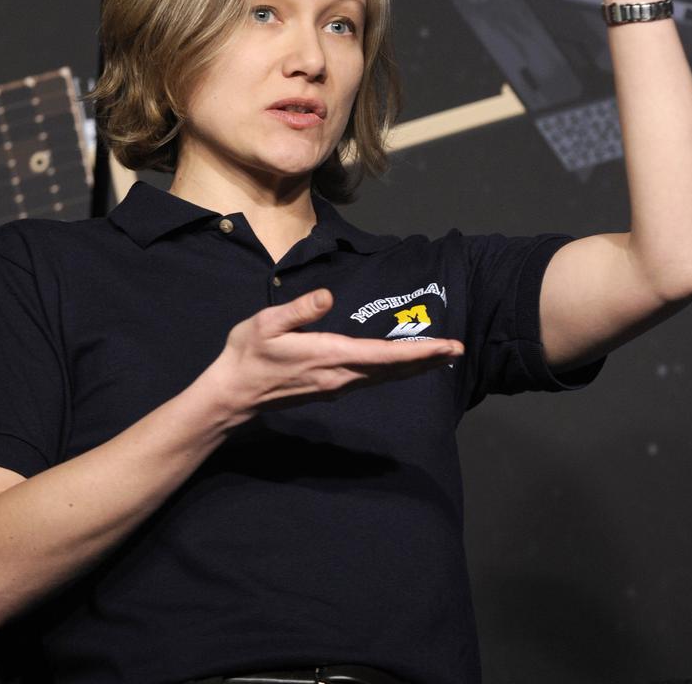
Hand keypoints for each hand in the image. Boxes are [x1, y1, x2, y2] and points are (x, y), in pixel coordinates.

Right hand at [207, 289, 463, 419]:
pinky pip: (371, 379)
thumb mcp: (266, 324)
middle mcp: (339, 376)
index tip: (447, 347)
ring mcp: (336, 385)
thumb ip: (299, 310)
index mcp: (328, 356)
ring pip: (384, 377)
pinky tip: (402, 365)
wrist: (232, 395)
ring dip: (413, 366)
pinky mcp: (330, 387)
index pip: (383, 355)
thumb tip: (328, 296)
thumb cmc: (247, 355)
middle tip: (458, 349)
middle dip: (426, 359)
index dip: (418, 352)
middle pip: (392, 369)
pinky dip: (394, 371)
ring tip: (439, 355)